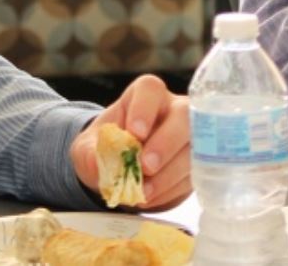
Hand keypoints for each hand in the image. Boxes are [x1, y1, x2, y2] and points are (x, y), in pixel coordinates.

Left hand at [69, 74, 190, 209]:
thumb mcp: (88, 149)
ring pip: (195, 148)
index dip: (144, 109)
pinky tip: (152, 197)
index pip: (150, 90)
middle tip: (146, 166)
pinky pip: (196, 174)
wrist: (121, 169)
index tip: (134, 133)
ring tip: (143, 192)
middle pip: (184, 116)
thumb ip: (90, 154)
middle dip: (166, 143)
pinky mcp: (199, 162)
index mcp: (145, 96)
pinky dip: (172, 189)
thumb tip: (99, 166)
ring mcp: (192, 135)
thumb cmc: (106, 149)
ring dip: (169, 174)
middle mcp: (174, 109)